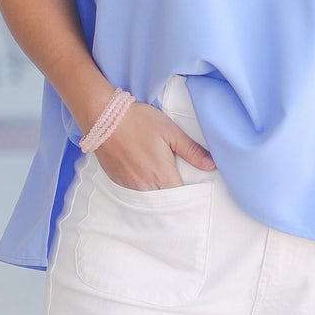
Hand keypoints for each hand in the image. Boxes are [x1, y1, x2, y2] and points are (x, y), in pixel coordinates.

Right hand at [94, 101, 215, 189]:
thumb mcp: (170, 131)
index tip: (194, 185)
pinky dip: (142, 185)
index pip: (182, 196)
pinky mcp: (118, 181)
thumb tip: (211, 165)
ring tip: (160, 174)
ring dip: (158, 190)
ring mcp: (130, 185)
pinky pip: (136, 191)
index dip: (190, 192)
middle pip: (166, 198)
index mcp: (163, 175)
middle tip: (178, 178)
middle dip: (174, 192)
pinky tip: (143, 171)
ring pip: (150, 196)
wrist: (103, 117)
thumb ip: (191, 151)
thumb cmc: (139, 121)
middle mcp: (146, 186)